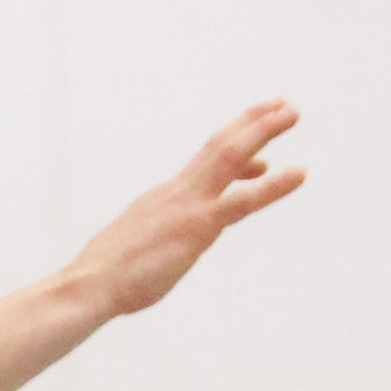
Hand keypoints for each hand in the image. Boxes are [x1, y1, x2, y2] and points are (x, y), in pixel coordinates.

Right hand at [63, 102, 305, 317]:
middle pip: (219, 146)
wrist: (91, 284)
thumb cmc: (106, 277)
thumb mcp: (133, 249)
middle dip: (251, 124)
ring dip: (263, 131)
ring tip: (292, 113)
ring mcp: (188, 205)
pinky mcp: (197, 226)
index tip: (258, 151)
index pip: (204, 166)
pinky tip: (300, 172)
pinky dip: (274, 185)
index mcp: (163, 198)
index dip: (235, 152)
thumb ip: (151, 242)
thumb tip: (150, 251)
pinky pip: (243, 201)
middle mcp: (177, 192)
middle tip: (282, 106)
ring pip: (231, 156)